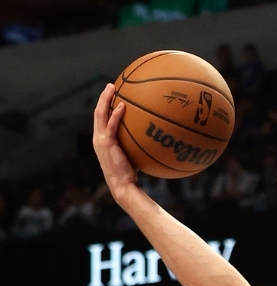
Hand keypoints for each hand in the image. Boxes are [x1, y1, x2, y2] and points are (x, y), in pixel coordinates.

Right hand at [93, 83, 138, 203]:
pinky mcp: (106, 144)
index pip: (101, 118)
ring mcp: (100, 140)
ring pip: (100, 115)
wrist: (123, 185)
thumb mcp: (132, 154)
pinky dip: (115, 114)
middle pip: (98, 112)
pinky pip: (111, 126)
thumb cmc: (130, 172)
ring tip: (112, 88)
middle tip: (111, 84)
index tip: (112, 93)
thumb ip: (135, 142)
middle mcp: (98, 137)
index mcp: (102, 138)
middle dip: (103, 97)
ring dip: (106, 100)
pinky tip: (123, 105)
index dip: (105, 104)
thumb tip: (152, 135)